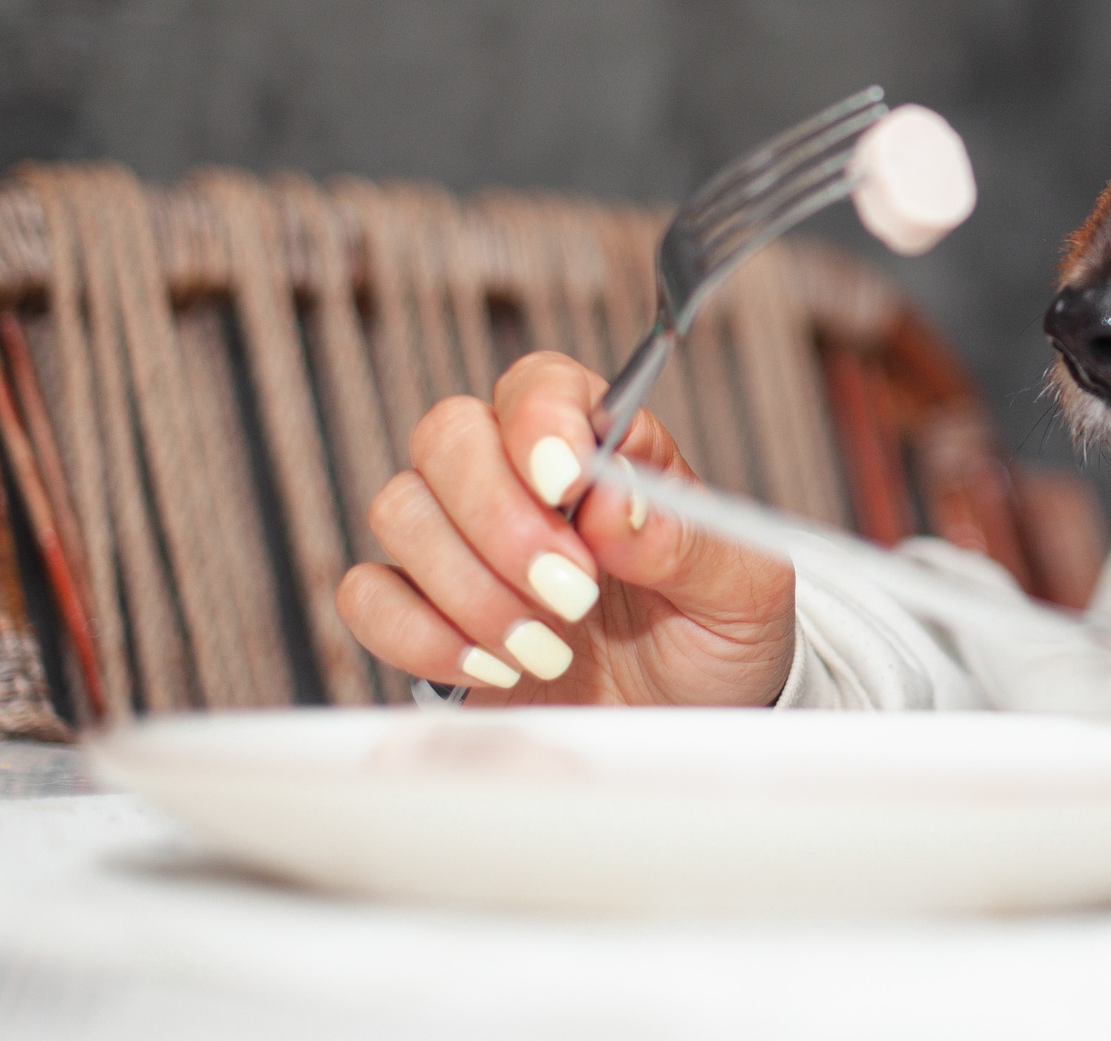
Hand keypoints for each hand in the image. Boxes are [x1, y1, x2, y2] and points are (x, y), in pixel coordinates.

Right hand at [336, 353, 796, 706]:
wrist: (687, 726)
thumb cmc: (718, 640)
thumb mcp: (743, 593)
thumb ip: (689, 542)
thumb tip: (613, 502)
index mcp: (603, 448)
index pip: (540, 385)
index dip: (539, 422)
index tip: (566, 485)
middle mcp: (520, 482)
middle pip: (448, 435)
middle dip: (501, 520)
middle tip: (573, 594)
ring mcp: (463, 545)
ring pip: (399, 508)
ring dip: (468, 585)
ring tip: (549, 646)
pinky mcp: (425, 613)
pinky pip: (367, 593)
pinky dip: (420, 635)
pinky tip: (496, 667)